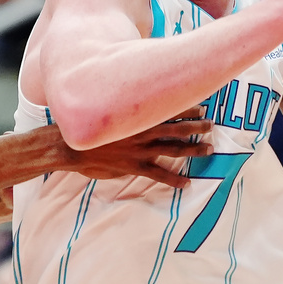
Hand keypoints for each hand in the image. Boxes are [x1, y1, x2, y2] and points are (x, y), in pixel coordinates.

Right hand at [59, 107, 213, 186]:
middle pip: (176, 128)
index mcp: (136, 116)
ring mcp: (139, 149)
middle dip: (196, 126)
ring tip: (208, 149)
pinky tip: (187, 183)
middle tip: (211, 125)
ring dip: (192, 149)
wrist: (71, 145)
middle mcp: (142, 131)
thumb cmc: (86, 126)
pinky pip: (159, 174)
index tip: (201, 104)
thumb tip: (126, 99)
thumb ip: (119, 108)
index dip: (186, 107)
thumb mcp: (103, 110)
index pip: (167, 109)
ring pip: (173, 149)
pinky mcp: (134, 166)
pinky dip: (174, 179)